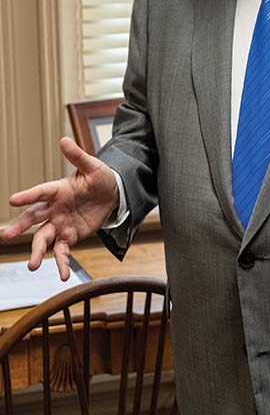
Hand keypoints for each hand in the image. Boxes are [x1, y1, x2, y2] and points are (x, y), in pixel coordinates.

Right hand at [2, 137, 119, 279]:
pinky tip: (61, 274)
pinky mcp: (69, 237)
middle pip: (34, 219)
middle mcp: (54, 208)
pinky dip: (61, 263)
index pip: (40, 192)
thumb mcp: (92, 166)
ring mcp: (60, 224)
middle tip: (7, 236)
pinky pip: (62, 252)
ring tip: (32, 264)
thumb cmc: (100, 178)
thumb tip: (64, 139)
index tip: (12, 200)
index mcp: (58, 190)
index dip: (27, 196)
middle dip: (20, 227)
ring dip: (37, 251)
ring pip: (43, 239)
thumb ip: (78, 156)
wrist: (113, 196)